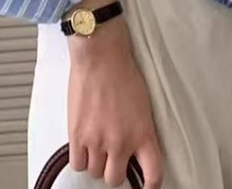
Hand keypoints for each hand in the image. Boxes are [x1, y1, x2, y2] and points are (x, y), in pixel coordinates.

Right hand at [68, 17, 164, 187]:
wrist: (101, 55)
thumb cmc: (123, 72)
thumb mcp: (143, 104)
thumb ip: (140, 129)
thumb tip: (135, 146)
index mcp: (143, 133)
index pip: (153, 174)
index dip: (150, 185)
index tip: (147, 186)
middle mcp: (121, 142)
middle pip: (115, 179)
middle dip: (114, 170)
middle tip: (114, 157)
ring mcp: (97, 141)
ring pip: (95, 172)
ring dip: (96, 161)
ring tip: (97, 143)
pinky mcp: (77, 135)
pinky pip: (78, 164)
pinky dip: (81, 157)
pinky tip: (84, 145)